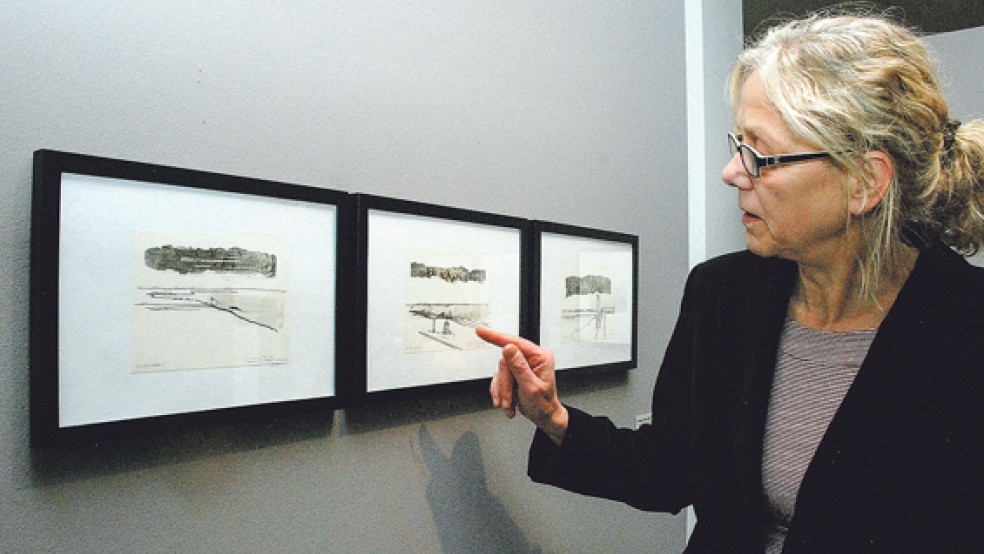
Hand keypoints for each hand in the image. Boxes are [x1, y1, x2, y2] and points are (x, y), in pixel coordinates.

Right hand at [475, 326, 568, 444]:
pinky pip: (498, 378)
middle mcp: (531, 358)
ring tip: (509, 404)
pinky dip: (499, 391)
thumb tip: (508, 348)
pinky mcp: (513, 373)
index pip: (515, 342)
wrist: (543, 417)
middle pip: (505, 362)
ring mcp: (521, 365)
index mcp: (540, 357)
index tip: (481, 331)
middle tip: (507, 400)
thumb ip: (519, 367)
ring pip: (500, 371)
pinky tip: (506, 401)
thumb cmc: (543, 404)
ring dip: (502, 390)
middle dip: (504, 384)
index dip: (496, 336)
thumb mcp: (531, 387)